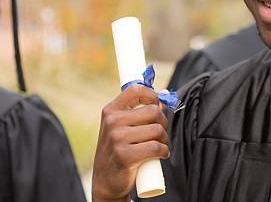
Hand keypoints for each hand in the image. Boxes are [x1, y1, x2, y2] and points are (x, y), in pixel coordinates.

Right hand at [92, 85, 168, 201]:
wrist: (106, 180)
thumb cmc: (118, 149)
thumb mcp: (121, 127)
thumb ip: (138, 110)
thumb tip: (163, 96)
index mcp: (110, 111)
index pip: (135, 90)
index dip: (152, 95)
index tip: (157, 105)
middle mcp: (112, 122)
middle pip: (153, 111)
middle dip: (162, 122)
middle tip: (159, 133)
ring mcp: (117, 138)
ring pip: (157, 130)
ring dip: (164, 139)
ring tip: (159, 145)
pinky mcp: (125, 156)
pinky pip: (156, 147)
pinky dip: (164, 151)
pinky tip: (161, 154)